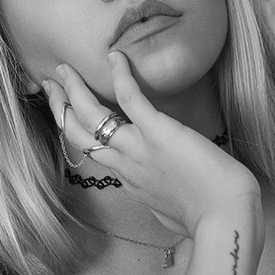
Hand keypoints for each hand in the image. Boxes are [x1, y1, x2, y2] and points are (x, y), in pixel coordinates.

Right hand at [45, 52, 260, 236]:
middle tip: (51, 82)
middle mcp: (125, 165)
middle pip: (77, 134)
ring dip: (74, 90)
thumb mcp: (174, 211)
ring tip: (64, 68)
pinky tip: (115, 56)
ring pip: (91, 116)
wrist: (224, 218)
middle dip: (60, 106)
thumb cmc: (208, 218)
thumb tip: (167, 197)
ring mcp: (138, 148)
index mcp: (129, 180)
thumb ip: (163, 198)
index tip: (67, 114)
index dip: (75, 131)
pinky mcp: (158, 132)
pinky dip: (121, 75)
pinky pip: (131, 99)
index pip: (92, 152)